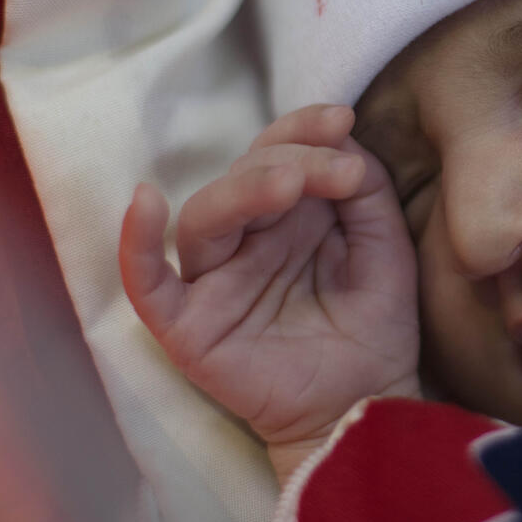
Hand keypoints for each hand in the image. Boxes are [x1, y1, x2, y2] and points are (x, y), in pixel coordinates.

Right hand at [119, 105, 420, 483]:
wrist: (371, 402)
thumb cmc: (375, 324)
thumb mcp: (385, 244)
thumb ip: (365, 190)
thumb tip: (341, 141)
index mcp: (291, 214)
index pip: (279, 153)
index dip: (304, 129)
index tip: (344, 119)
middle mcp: (248, 239)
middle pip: (243, 177)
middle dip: (290, 160)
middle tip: (340, 171)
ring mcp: (215, 280)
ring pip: (204, 218)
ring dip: (243, 191)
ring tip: (290, 184)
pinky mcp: (189, 326)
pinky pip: (146, 282)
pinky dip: (136, 244)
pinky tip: (144, 202)